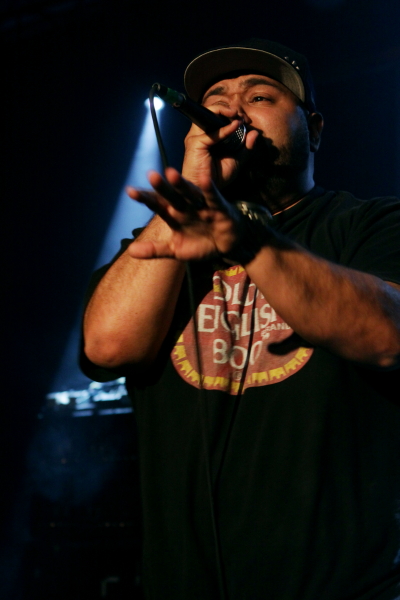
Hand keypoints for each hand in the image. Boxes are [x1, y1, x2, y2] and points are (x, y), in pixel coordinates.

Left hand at [126, 168, 245, 260]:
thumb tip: (130, 252)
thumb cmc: (199, 243)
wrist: (225, 245)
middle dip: (162, 187)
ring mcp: (201, 205)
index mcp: (173, 214)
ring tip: (171, 173)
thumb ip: (154, 250)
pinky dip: (209, 189)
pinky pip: (213, 196)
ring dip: (182, 184)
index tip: (130, 191)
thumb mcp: (175, 249)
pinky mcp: (218, 206)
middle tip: (151, 175)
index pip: (156, 204)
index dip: (145, 198)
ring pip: (190, 193)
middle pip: (171, 195)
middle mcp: (185, 206)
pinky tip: (205, 179)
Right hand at [182, 115, 258, 188]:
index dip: (234, 115)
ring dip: (225, 111)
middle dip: (231, 110)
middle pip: (213, 111)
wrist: (205, 191)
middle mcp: (201, 133)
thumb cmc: (217, 177)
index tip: (247, 121)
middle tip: (244, 117)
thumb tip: (255, 133)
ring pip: (209, 114)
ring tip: (238, 116)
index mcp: (210, 135)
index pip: (219, 116)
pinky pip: (212, 133)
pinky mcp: (195, 143)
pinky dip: (225, 128)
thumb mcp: (236, 161)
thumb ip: (245, 148)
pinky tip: (235, 126)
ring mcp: (196, 136)